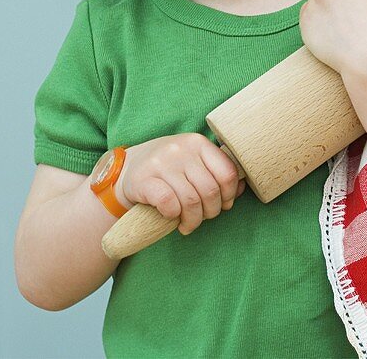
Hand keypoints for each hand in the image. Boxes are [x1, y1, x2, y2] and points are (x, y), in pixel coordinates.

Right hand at [114, 134, 245, 234]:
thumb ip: (215, 172)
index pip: (227, 172)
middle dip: (210, 212)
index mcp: (197, 142)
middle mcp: (180, 148)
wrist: (126, 169)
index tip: (222, 205)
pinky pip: (169, 204)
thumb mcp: (193, 163)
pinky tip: (172, 218)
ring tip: (188, 224)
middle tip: (202, 218)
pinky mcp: (144, 179)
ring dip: (193, 220)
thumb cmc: (168, 170)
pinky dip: (174, 216)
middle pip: (210, 190)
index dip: (229, 196)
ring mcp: (161, 163)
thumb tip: (240, 189)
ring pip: (191, 201)